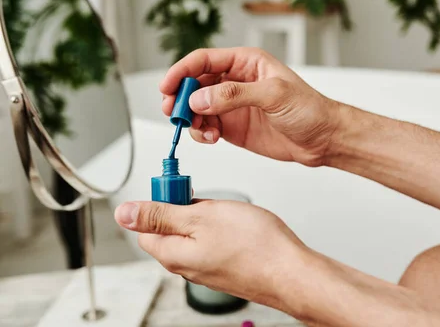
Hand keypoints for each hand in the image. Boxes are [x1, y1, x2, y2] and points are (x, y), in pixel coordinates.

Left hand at [114, 199, 306, 304]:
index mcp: (172, 254)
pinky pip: (214, 243)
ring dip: (208, 217)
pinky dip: (223, 229)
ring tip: (230, 213)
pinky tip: (240, 225)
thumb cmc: (254, 246)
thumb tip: (124, 214)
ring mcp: (208, 269)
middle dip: (187, 208)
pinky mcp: (227, 269)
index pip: (146, 227)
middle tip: (210, 201)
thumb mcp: (201, 217)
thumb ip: (160, 215)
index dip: (160, 202)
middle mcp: (187, 266)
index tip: (179, 190)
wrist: (292, 274)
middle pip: (171, 230)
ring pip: (196, 234)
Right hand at [160, 47, 340, 166]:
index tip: (167, 86)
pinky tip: (210, 138)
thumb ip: (235, 95)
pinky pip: (205, 126)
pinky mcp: (232, 127)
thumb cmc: (309, 109)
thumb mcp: (274, 95)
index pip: (204, 60)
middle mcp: (234, 81)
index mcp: (245, 62)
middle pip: (194, 83)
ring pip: (196, 107)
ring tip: (200, 130)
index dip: (182, 71)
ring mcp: (231, 105)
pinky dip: (201, 132)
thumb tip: (200, 98)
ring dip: (190, 118)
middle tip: (174, 112)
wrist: (323, 139)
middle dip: (180, 97)